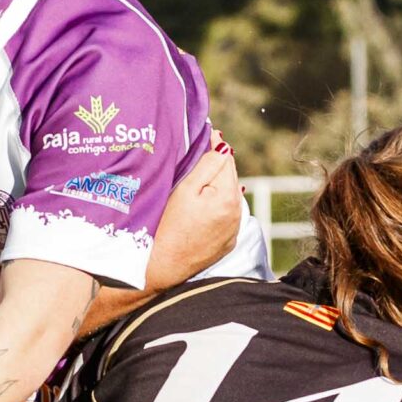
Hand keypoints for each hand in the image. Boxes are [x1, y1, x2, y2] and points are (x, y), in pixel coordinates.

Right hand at [151, 130, 245, 279]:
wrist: (163, 266)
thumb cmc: (169, 226)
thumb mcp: (185, 189)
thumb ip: (207, 164)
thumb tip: (222, 145)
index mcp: (229, 196)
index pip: (227, 160)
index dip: (216, 146)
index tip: (208, 134)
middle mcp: (237, 213)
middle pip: (230, 178)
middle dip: (218, 166)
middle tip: (201, 153)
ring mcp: (234, 230)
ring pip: (229, 197)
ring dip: (219, 187)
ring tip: (201, 181)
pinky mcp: (228, 243)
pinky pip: (227, 217)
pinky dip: (218, 208)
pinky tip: (203, 208)